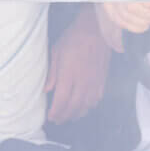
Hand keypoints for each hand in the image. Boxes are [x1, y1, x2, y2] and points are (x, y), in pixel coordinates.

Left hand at [46, 8, 110, 123]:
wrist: (96, 30)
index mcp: (69, 75)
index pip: (61, 101)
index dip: (55, 112)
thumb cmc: (73, 38)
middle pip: (73, 107)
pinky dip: (89, 107)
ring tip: (69, 117)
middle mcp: (83, 82)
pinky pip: (96, 100)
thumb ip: (52, 73)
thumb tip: (46, 90)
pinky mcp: (102, 80)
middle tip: (57, 120)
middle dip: (64, 117)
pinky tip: (84, 107)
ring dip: (76, 114)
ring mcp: (94, 82)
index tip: (49, 117)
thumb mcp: (56, 52)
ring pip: (86, 106)